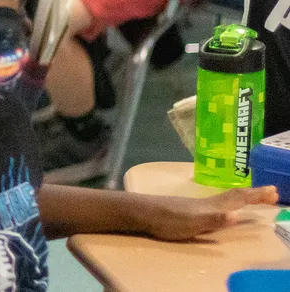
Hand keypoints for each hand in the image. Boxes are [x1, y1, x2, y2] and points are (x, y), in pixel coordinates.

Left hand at [139, 187, 278, 241]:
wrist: (140, 212)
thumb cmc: (165, 220)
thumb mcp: (191, 224)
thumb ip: (214, 219)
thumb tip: (237, 215)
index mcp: (211, 206)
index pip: (239, 199)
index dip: (256, 196)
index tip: (274, 192)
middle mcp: (207, 202)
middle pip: (235, 195)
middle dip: (254, 194)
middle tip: (273, 191)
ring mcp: (197, 204)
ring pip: (226, 197)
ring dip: (243, 195)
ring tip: (254, 195)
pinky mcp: (189, 208)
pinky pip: (217, 201)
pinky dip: (229, 200)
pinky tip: (224, 205)